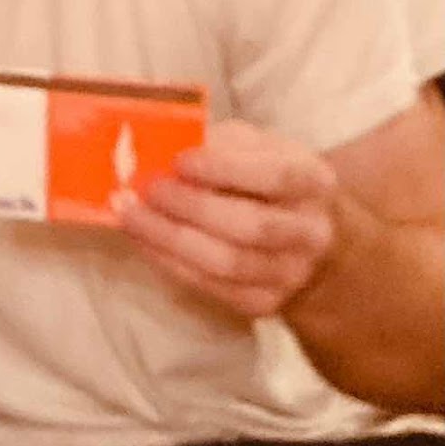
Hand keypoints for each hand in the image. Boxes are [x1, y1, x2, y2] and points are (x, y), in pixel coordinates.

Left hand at [116, 119, 337, 320]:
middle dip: (193, 208)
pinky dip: (169, 262)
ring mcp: (289, 273)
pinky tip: (141, 239)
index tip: (181, 160)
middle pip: (253, 227)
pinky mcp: (262, 302)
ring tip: (130, 215)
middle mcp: (310, 233)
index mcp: (314, 183)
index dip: (227, 169)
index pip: (277, 177)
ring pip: (228, 264)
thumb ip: (219, 143)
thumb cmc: (264, 177)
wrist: (303, 235)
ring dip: (171, 239)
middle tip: (149, 189)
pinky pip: (211, 287)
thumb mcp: (254, 147)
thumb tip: (164, 147)